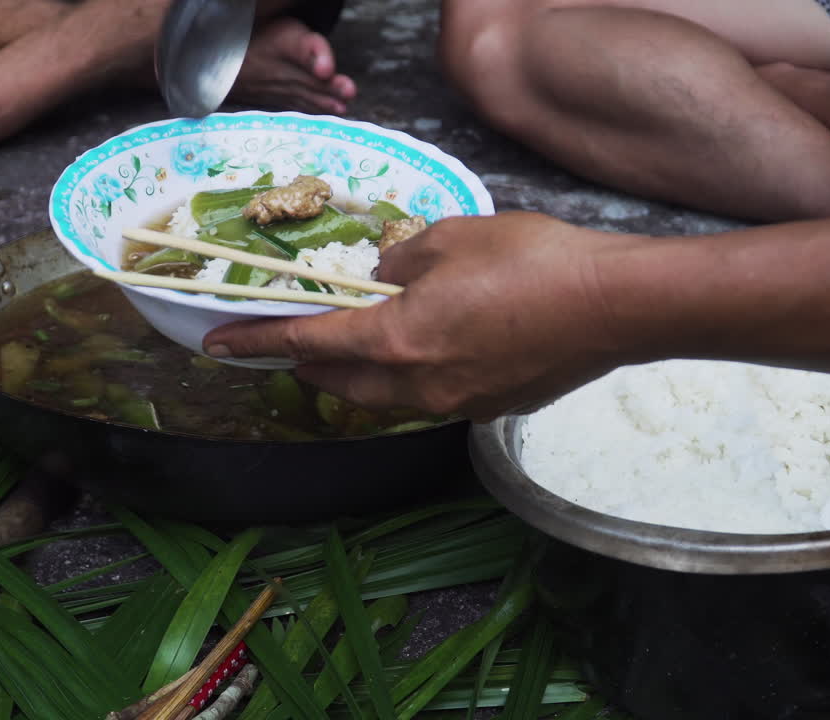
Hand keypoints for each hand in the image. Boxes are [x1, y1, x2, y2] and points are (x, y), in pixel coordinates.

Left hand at [203, 211, 647, 420]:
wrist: (613, 306)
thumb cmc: (531, 261)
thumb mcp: (449, 238)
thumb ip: (400, 261)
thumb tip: (384, 278)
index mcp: (395, 341)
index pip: (305, 345)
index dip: (254, 341)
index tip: (217, 344)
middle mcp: (416, 387)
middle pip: (339, 384)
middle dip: (305, 365)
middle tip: (288, 342)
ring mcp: (455, 404)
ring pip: (383, 398)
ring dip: (356, 376)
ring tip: (350, 348)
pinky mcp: (489, 407)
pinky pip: (429, 397)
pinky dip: (407, 378)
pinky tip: (426, 350)